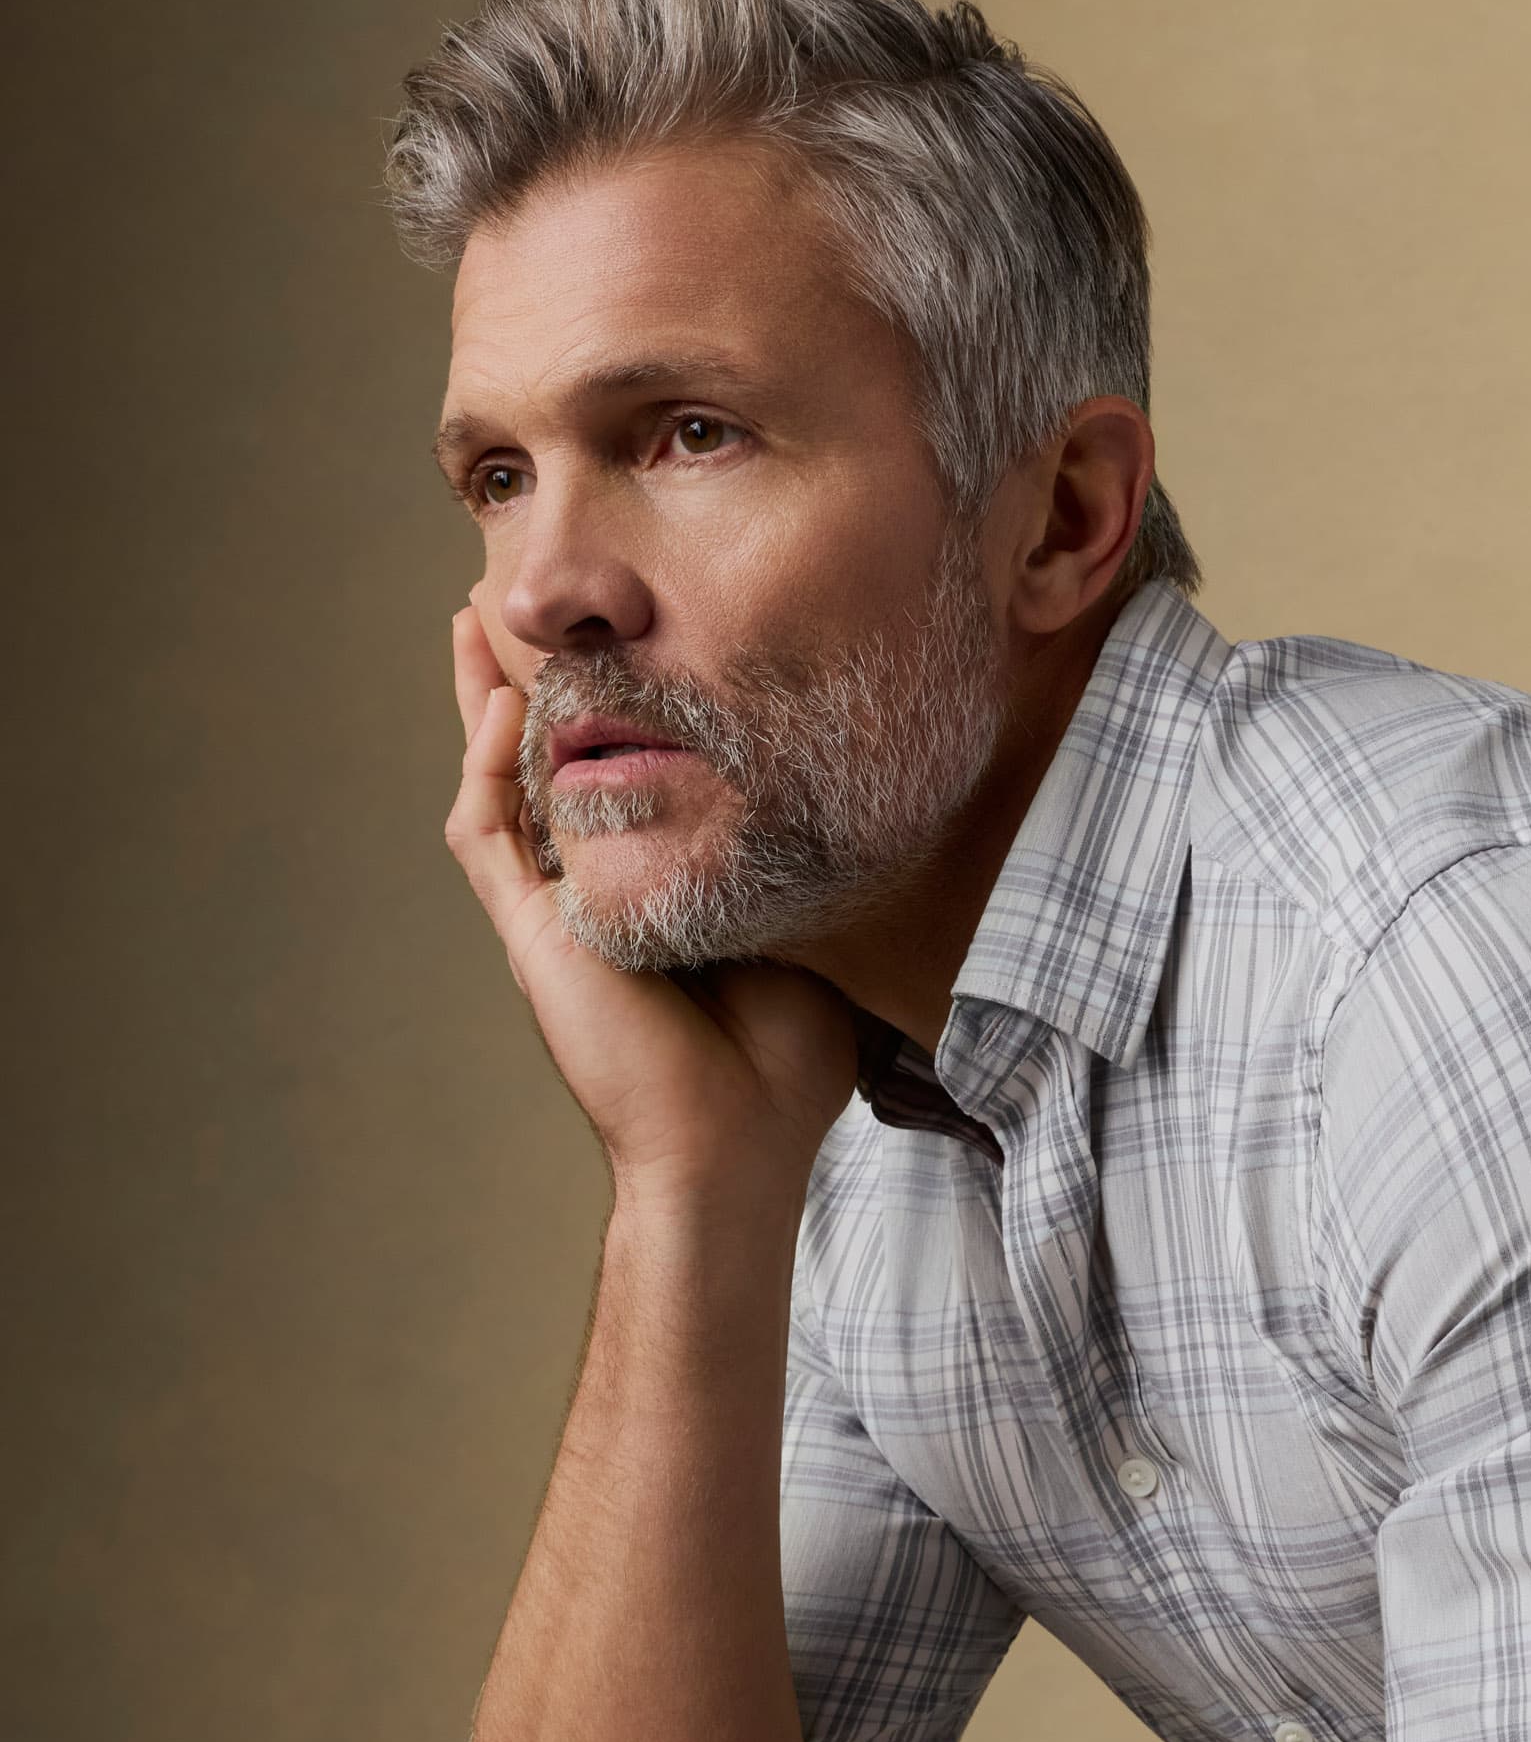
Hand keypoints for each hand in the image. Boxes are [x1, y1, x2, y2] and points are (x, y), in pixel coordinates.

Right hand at [445, 600, 857, 1199]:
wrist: (736, 1145)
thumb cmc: (784, 1063)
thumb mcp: (799, 927)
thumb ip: (793, 864)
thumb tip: (844, 789)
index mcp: (649, 890)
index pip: (614, 778)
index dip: (602, 708)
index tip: (616, 634)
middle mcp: (592, 893)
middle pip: (539, 764)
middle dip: (522, 681)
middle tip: (508, 597)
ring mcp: (556, 913)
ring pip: (495, 784)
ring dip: (479, 701)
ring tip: (475, 618)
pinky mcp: (533, 935)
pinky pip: (490, 834)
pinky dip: (487, 765)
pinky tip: (497, 702)